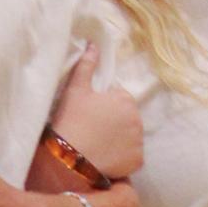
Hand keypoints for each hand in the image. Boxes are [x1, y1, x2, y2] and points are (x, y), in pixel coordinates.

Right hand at [51, 45, 141, 179]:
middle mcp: (138, 119)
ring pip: (131, 138)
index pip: (119, 99)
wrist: (68, 157)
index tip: (91, 114)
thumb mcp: (75, 89)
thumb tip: (93, 45)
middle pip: (127, 119)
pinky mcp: (137, 161)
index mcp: (125, 99)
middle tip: (94, 130)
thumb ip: (86, 65)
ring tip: (100, 146)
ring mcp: (139, 142)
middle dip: (115, 123)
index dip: (105, 106)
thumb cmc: (71, 120)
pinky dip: (123, 158)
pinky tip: (107, 158)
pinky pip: (132, 157)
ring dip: (120, 140)